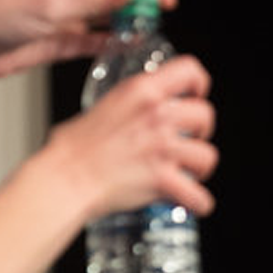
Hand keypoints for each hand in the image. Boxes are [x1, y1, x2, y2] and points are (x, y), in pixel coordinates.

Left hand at [0, 0, 176, 79]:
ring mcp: (68, 14)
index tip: (167, 0)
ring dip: (126, 26)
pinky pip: (94, 39)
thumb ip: (93, 0)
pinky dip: (110, 43)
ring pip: (108, 18)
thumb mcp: (50, 6)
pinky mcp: (61, 38)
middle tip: (157, 23)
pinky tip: (125, 49)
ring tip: (147, 37)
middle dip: (139, 6)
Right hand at [61, 53, 218, 216]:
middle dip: (200, 131)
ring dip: (200, 166)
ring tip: (189, 172)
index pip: (190, 70)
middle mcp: (157, 115)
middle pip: (205, 115)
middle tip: (188, 140)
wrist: (64, 179)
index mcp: (141, 91)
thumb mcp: (101, 108)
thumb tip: (131, 115)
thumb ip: (127, 107)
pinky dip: (199, 202)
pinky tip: (194, 202)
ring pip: (207, 155)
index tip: (197, 94)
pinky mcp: (162, 179)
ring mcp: (162, 147)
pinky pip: (198, 195)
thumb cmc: (70, 149)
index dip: (199, 83)